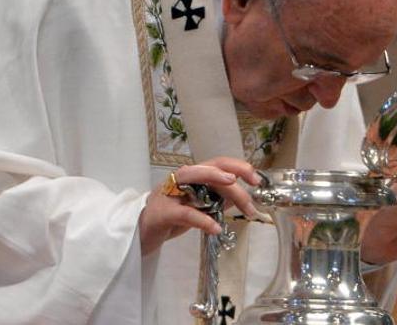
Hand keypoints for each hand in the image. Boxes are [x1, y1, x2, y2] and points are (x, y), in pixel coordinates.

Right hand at [139, 158, 260, 255]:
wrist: (139, 233)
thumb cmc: (170, 217)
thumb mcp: (197, 206)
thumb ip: (216, 199)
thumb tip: (241, 196)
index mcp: (192, 176)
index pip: (218, 163)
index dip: (239, 167)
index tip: (257, 180)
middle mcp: (181, 179)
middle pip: (211, 168)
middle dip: (235, 180)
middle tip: (251, 204)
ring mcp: (170, 193)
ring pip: (195, 179)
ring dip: (218, 185)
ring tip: (236, 193)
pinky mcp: (162, 212)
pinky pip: (185, 213)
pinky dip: (202, 220)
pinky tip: (216, 228)